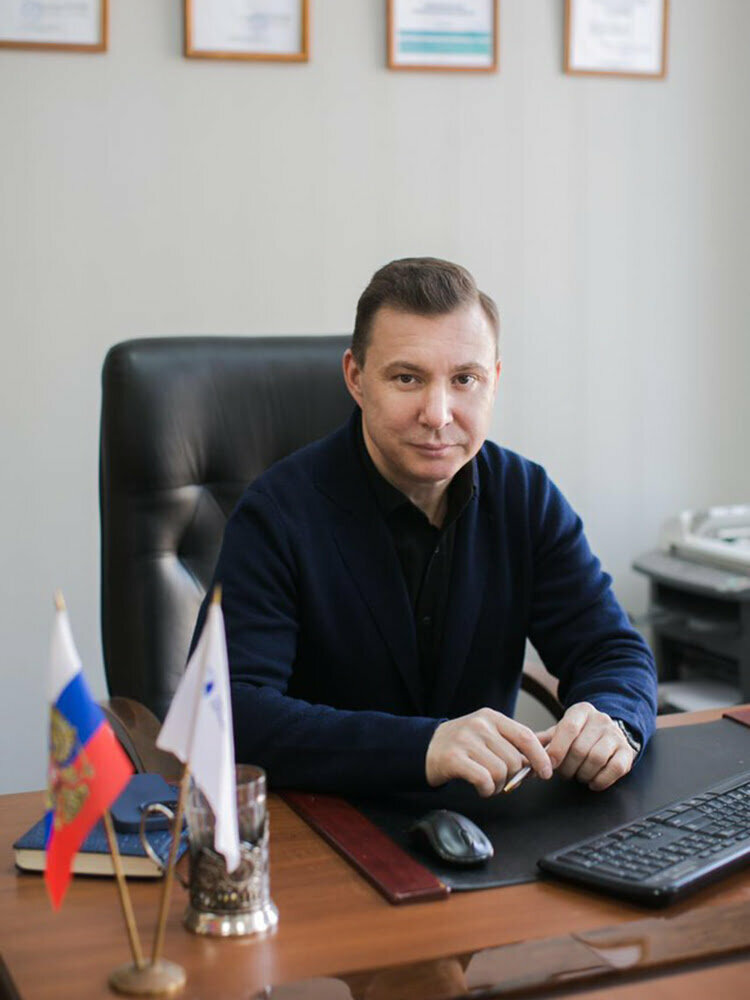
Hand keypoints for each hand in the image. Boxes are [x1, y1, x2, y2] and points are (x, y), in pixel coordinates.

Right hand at [425, 708, 552, 797]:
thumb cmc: (462, 744)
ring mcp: (466, 740)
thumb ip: (512, 743)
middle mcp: (480, 725)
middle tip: (502, 781)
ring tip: (488, 784)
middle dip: (513, 777)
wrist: (424, 747)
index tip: (546, 772)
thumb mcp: (487, 734)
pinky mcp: (454, 758)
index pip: (526, 736)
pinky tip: (481, 788)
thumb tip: (544, 759)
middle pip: (514, 759)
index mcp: (491, 717)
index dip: (540, 757)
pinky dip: (487, 790)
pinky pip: (484, 780)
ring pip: (501, 772)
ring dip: (499, 786)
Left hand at [538, 703, 635, 791]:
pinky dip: (601, 780)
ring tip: (578, 775)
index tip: (548, 765)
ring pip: (596, 759)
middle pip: (580, 748)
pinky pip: (615, 769)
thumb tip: (524, 753)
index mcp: (581, 711)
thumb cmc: (579, 735)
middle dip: (568, 767)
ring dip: (583, 774)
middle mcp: (600, 719)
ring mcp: (616, 735)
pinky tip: (592, 782)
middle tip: (564, 773)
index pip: (568, 728)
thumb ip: (543, 740)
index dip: (557, 749)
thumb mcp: (561, 731)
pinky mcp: (627, 751)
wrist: (608, 733)